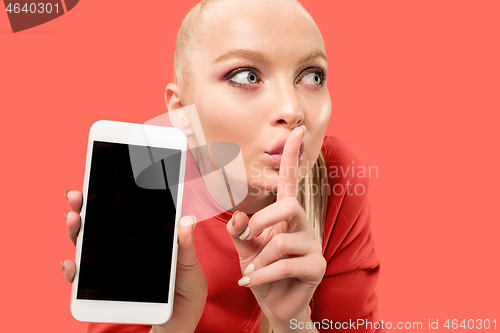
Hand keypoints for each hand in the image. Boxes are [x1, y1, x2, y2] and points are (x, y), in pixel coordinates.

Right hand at [62, 190, 206, 332]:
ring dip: (75, 232)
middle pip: (98, 224)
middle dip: (83, 208)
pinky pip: (84, 281)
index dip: (107, 196)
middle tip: (76, 196)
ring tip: (73, 220)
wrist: (181, 317)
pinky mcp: (106, 290)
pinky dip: (74, 272)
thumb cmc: (186, 286)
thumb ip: (185, 245)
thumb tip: (187, 220)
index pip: (122, 212)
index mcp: (144, 236)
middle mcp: (123, 248)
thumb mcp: (189, 264)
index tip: (97, 180)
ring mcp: (112, 267)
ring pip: (86, 246)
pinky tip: (71, 265)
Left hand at [226, 127, 325, 331]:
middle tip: (248, 236)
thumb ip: (239, 231)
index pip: (290, 182)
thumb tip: (240, 218)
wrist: (275, 303)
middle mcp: (302, 225)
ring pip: (283, 240)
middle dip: (264, 219)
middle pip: (290, 204)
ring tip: (249, 272)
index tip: (296, 132)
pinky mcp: (317, 267)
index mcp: (285, 216)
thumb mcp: (244, 249)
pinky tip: (251, 282)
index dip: (292, 157)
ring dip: (260, 257)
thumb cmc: (261, 271)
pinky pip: (286, 265)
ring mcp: (312, 245)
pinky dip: (263, 274)